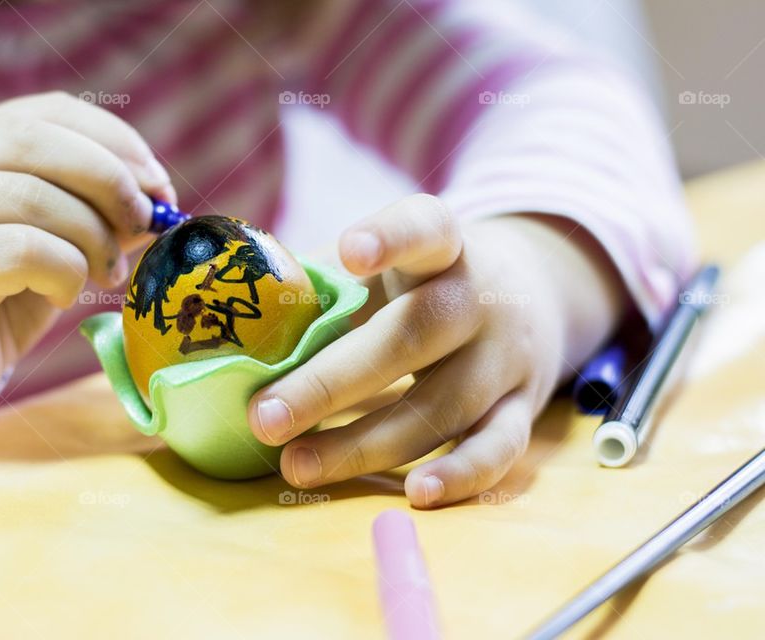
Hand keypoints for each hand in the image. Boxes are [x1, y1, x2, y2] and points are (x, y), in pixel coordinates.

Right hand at [0, 92, 174, 433]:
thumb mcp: (52, 247)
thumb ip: (94, 215)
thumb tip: (158, 198)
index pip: (46, 111)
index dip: (114, 140)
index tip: (158, 184)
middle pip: (37, 142)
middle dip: (110, 182)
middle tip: (144, 225)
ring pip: (31, 197)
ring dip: (92, 238)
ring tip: (104, 275)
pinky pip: (19, 250)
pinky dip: (63, 272)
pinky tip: (60, 296)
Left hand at [247, 195, 620, 507]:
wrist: (529, 295)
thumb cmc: (424, 281)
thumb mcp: (387, 264)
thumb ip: (323, 286)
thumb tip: (237, 327)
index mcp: (442, 247)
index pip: (425, 229)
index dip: (391, 238)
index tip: (350, 253)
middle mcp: (480, 298)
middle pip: (415, 335)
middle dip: (332, 382)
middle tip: (264, 417)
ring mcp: (506, 356)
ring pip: (444, 404)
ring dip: (366, 443)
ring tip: (296, 465)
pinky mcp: (526, 407)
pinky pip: (498, 448)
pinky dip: (461, 475)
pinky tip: (415, 494)